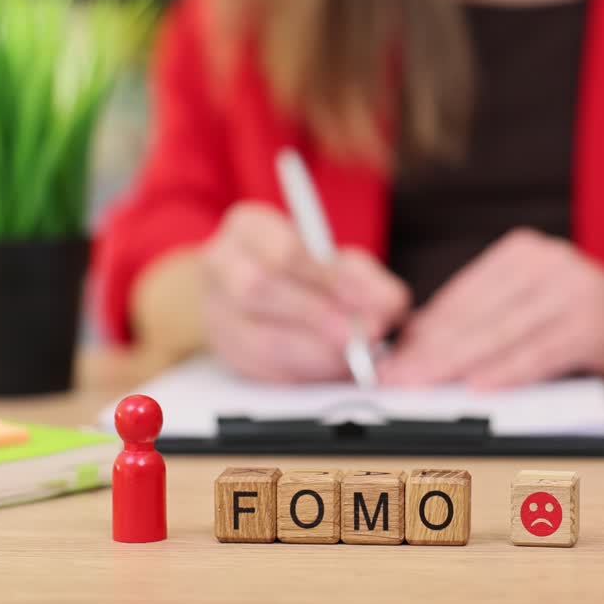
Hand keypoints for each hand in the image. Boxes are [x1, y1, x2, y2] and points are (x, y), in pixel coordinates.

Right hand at [201, 202, 409, 382]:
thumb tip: (389, 307)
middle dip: (317, 317)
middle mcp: (220, 264)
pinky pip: (259, 372)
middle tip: (361, 336)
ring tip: (350, 357)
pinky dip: (301, 376)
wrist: (254, 287)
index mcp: (249, 227)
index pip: (284, 250)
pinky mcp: (224, 353)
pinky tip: (329, 370)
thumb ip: (364, 279)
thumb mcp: (337, 259)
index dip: (329, 279)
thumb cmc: (303, 269)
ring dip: (313, 354)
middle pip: (258, 290)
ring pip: (255, 340)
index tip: (366, 301)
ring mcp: (214, 312)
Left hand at [379, 229, 603, 388]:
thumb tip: (424, 345)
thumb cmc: (594, 321)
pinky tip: (478, 386)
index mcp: (522, 253)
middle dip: (428, 350)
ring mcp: (571, 288)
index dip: (421, 329)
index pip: (460, 294)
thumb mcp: (538, 304)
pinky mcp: (594, 321)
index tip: (389, 357)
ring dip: (455, 364)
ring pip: (499, 333)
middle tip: (393, 377)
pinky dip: (506, 371)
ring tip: (421, 385)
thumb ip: (492, 317)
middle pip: (474, 314)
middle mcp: (545, 262)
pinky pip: (539, 352)